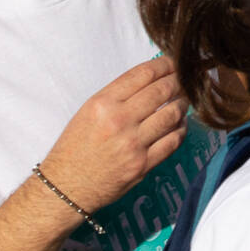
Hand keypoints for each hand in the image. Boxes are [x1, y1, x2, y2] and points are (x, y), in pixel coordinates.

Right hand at [38, 57, 185, 213]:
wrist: (64, 188)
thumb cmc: (75, 148)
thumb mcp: (88, 112)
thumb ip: (119, 95)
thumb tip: (153, 79)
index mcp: (102, 104)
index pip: (144, 74)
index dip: (165, 64)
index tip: (174, 62)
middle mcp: (119, 121)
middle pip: (163, 90)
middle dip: (179, 81)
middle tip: (185, 79)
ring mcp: (133, 144)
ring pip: (173, 113)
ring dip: (183, 103)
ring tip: (183, 100)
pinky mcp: (142, 164)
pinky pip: (173, 140)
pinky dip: (181, 128)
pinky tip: (179, 124)